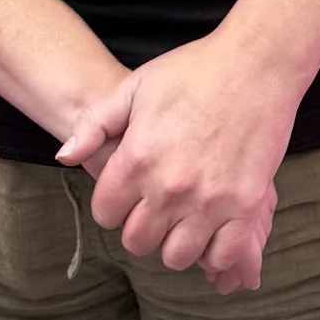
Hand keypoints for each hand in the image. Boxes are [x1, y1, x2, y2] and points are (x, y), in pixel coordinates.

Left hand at [52, 31, 299, 293]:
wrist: (254, 62)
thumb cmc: (193, 70)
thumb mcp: (135, 87)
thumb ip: (94, 124)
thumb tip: (64, 158)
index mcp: (137, 158)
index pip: (105, 214)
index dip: (113, 205)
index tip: (129, 193)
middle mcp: (168, 186)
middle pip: (137, 241)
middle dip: (141, 227)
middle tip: (156, 207)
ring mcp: (208, 199)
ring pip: (176, 256)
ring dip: (176, 242)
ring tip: (183, 219)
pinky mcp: (244, 205)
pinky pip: (223, 254)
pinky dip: (215, 250)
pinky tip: (213, 230)